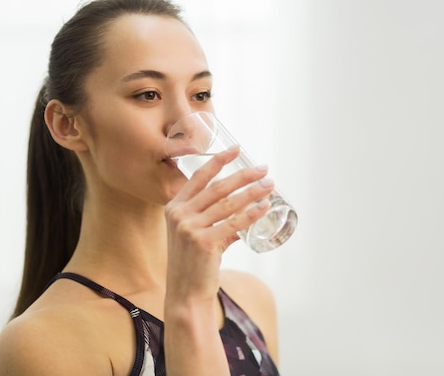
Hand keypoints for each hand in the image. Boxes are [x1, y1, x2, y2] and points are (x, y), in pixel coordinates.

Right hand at [164, 146, 274, 302]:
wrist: (185, 293)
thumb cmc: (192, 263)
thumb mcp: (193, 234)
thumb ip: (212, 218)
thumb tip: (244, 209)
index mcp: (174, 207)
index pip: (199, 177)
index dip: (219, 160)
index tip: (236, 149)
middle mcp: (179, 215)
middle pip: (218, 187)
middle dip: (244, 175)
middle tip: (263, 168)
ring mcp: (189, 228)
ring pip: (228, 203)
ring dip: (252, 192)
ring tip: (269, 185)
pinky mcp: (203, 242)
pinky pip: (234, 223)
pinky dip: (251, 213)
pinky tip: (264, 207)